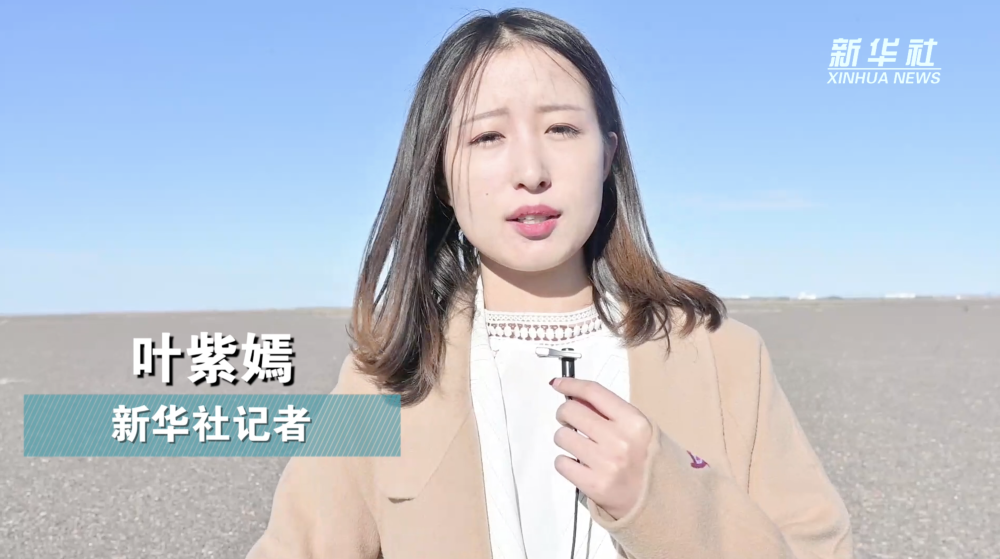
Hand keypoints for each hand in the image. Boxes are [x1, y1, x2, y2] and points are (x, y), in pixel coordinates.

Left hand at [550, 377, 652, 519]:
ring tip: (580, 447)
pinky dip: (566, 463)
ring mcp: (605, 463)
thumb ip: (613, 414)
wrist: (665, 505)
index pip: (594, 392)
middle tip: (570, 420)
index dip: (572, 384)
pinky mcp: (594, 485)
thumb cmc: (653, 465)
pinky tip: (579, 465)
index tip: (559, 385)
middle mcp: (619, 440)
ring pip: (562, 436)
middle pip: (571, 411)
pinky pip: (561, 463)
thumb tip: (578, 397)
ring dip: (566, 439)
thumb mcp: (642, 431)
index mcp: (635, 422)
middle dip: (565, 414)